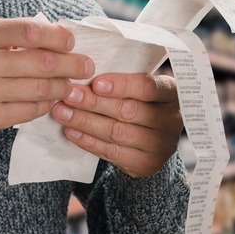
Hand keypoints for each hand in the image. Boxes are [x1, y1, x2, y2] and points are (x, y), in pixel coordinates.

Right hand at [0, 17, 94, 140]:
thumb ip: (12, 34)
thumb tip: (57, 34)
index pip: (29, 30)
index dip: (57, 36)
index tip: (72, 42)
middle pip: (41, 62)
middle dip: (71, 65)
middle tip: (87, 66)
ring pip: (40, 89)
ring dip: (63, 88)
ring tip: (73, 85)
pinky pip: (30, 111)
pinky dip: (47, 106)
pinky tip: (52, 101)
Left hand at [51, 74, 182, 177]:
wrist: (155, 141)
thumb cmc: (143, 104)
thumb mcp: (141, 88)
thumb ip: (123, 81)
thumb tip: (84, 70)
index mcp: (172, 93)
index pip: (148, 87)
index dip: (121, 85)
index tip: (96, 83)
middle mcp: (170, 120)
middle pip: (128, 110)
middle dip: (94, 102)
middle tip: (68, 94)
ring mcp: (160, 144)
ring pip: (116, 132)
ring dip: (85, 121)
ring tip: (62, 112)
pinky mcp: (145, 163)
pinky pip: (112, 152)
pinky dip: (88, 141)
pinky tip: (71, 130)